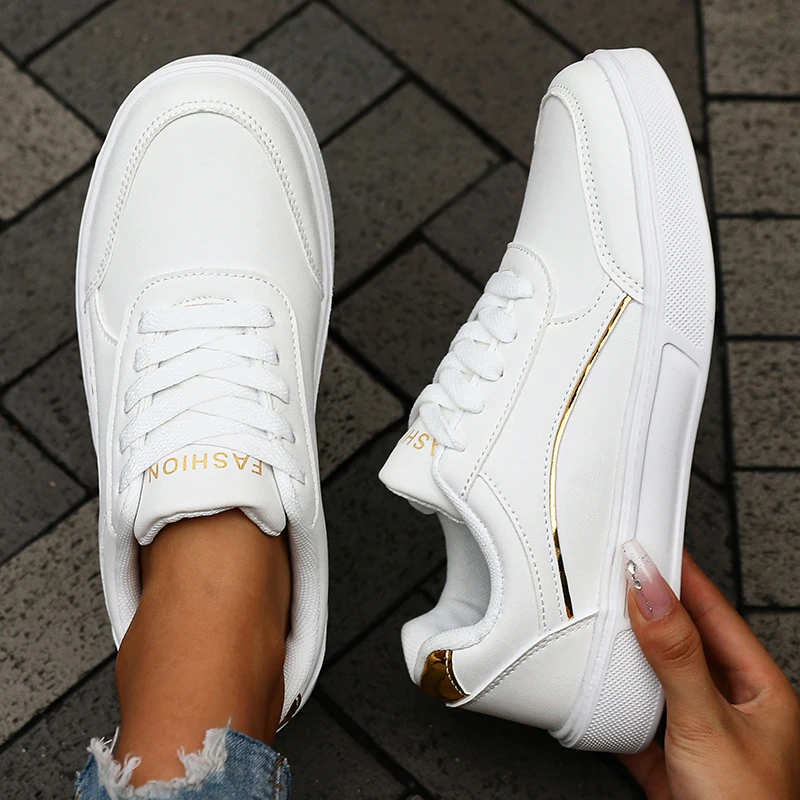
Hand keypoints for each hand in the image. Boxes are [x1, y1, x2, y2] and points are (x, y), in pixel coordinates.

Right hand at [618, 543, 799, 799]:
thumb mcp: (708, 723)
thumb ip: (676, 655)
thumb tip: (651, 590)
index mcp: (756, 685)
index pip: (711, 609)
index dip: (677, 573)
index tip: (642, 544)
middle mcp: (727, 703)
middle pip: (677, 638)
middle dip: (643, 607)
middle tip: (608, 575)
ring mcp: (694, 729)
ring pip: (651, 675)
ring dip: (621, 653)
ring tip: (593, 622)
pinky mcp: (665, 758)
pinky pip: (629, 716)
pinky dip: (605, 701)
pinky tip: (587, 689)